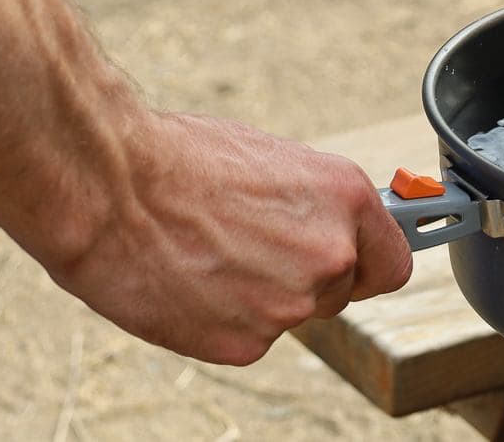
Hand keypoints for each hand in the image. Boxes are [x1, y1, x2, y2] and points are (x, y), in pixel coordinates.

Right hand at [50, 112, 413, 365]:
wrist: (110, 188)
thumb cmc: (178, 158)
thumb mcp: (267, 159)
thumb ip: (309, 203)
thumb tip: (323, 224)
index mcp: (344, 198)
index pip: (392, 261)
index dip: (367, 262)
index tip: (352, 262)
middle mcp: (330, 254)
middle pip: (339, 290)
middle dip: (302, 276)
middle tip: (249, 246)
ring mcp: (289, 306)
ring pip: (288, 314)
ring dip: (258, 296)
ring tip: (207, 253)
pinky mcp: (245, 345)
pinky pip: (247, 338)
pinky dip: (222, 318)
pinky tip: (189, 280)